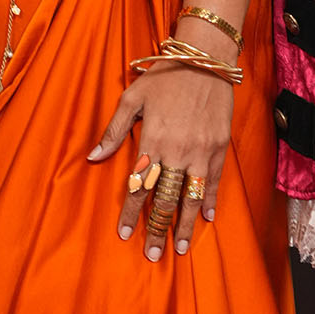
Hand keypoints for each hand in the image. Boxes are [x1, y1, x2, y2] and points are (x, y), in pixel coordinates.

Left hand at [89, 51, 235, 261]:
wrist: (206, 59)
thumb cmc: (165, 76)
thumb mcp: (132, 97)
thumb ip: (114, 131)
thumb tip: (94, 157)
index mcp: (152, 141)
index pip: (137, 187)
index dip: (131, 214)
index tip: (124, 235)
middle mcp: (177, 152)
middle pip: (165, 200)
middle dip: (157, 229)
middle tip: (153, 254)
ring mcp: (201, 152)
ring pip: (191, 197)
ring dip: (185, 226)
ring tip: (180, 248)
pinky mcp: (220, 147)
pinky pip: (214, 182)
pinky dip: (210, 202)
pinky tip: (206, 219)